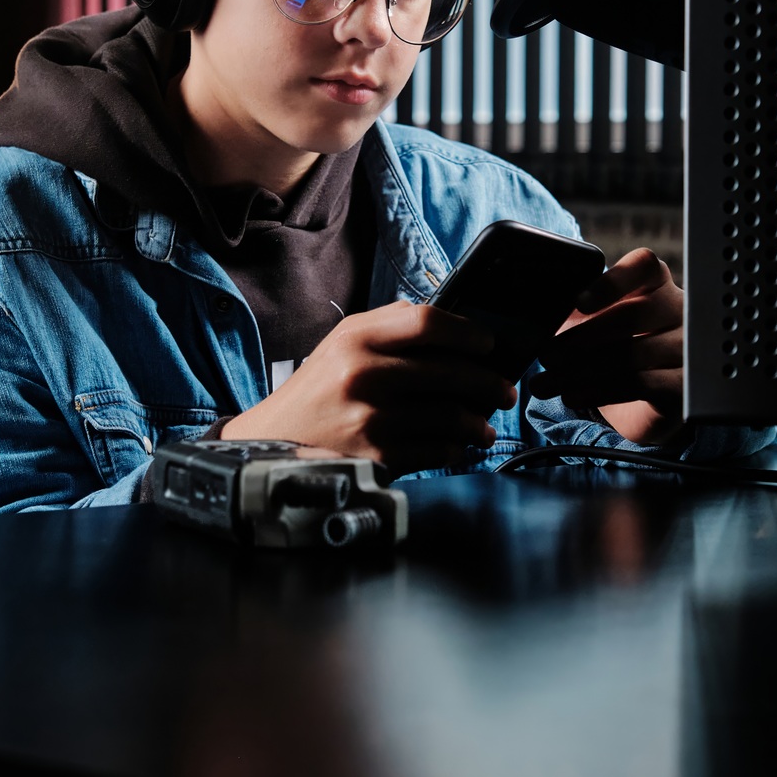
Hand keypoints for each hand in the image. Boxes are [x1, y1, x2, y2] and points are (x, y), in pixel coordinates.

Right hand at [220, 302, 514, 475]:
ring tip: (483, 427)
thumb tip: (447, 321)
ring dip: (476, 424)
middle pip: (448, 371)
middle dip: (487, 383)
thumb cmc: (317, 392)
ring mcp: (370, 417)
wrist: (272, 444)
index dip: (468, 332)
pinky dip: (453, 450)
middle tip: (504, 391)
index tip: (489, 344)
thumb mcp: (339, 345)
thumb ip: (388, 325)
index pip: (427, 322)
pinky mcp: (375, 455)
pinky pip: (434, 450)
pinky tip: (456, 448)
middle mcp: (363, 373)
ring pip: (448, 416)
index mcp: (356, 338)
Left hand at [526, 248, 685, 445]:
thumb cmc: (617, 347)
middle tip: (545, 355)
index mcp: (656, 283)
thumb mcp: (597, 322)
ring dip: (579, 371)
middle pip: (632, 315)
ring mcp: (688, 349)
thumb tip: (540, 314)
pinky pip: (639, 384)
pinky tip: (571, 395)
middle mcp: (680, 310)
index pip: (643, 267)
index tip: (578, 303)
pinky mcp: (684, 386)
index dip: (611, 282)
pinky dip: (599, 391)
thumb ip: (576, 310)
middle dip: (581, 338)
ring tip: (545, 384)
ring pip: (631, 355)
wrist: (648, 396)